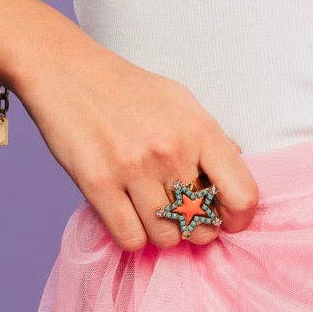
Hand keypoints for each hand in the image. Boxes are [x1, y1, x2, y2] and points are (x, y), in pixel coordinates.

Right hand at [9, 27, 259, 250]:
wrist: (69, 72)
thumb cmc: (130, 90)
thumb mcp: (182, 103)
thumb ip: (211, 139)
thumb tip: (237, 169)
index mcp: (199, 131)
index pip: (243, 195)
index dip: (238, 218)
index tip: (226, 219)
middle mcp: (170, 151)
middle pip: (202, 226)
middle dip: (196, 228)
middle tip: (182, 214)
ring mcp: (133, 169)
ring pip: (165, 238)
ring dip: (162, 233)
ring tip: (152, 211)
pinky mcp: (97, 184)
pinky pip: (130, 239)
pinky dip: (133, 236)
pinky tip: (130, 214)